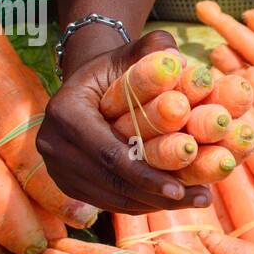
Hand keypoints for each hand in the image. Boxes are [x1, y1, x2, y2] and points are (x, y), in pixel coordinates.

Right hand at [37, 30, 212, 213]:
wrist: (91, 86)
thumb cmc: (118, 68)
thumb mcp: (134, 53)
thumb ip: (155, 49)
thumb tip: (180, 61)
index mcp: (65, 111)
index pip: (108, 152)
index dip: (144, 174)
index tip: (180, 187)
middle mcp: (52, 144)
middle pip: (110, 181)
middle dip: (157, 194)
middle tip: (201, 198)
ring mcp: (56, 168)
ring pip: (111, 197)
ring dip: (155, 204)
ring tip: (198, 199)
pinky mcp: (68, 185)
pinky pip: (108, 202)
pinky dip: (142, 203)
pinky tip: (176, 199)